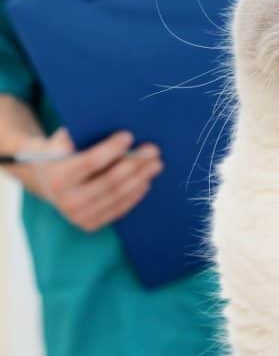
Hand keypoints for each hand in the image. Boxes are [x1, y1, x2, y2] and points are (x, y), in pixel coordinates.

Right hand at [23, 128, 163, 232]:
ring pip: (118, 195)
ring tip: (155, 165)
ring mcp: (79, 216)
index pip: (92, 161)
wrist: (44, 181)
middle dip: (136, 164)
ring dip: (141, 179)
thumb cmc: (59, 153)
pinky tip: (145, 181)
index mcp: (59, 176)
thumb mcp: (61, 140)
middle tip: (154, 151)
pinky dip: (134, 195)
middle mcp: (68, 200)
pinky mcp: (89, 224)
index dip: (112, 148)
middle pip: (110, 180)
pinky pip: (118, 209)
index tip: (129, 135)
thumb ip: (80, 136)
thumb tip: (114, 131)